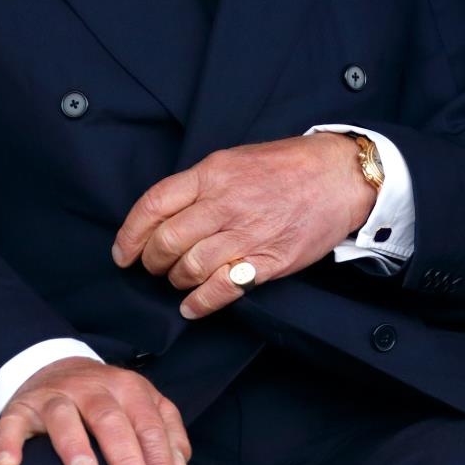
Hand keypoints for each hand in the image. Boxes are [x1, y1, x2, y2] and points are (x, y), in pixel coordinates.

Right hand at [0, 357, 190, 464]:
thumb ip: (164, 433)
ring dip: (74, 445)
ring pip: (64, 417)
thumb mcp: (140, 406)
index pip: (150, 426)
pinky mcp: (21, 408)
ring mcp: (54, 396)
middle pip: (112, 420)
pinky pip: (11, 424)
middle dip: (127, 457)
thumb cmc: (106, 399)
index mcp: (129, 389)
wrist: (55, 367)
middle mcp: (92, 388)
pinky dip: (9, 443)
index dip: (160, 463)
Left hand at [112, 134, 376, 318]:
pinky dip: (200, 303)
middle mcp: (225, 204)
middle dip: (153, 262)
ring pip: (189, 268)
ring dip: (177, 280)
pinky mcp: (269, 261)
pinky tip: (193, 305)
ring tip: (182, 279)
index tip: (123, 252)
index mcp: (213, 174)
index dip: (130, 234)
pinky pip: (222, 289)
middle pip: (167, 242)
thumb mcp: (236, 159)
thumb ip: (201, 185)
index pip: (153, 205)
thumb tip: (166, 214)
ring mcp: (247, 234)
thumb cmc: (288, 166)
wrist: (340, 176)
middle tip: (156, 267)